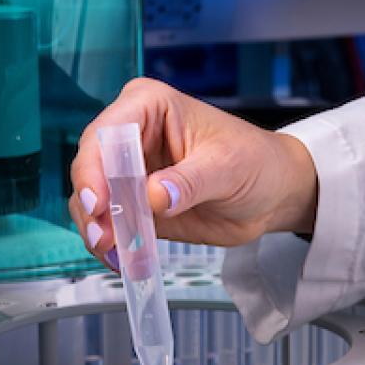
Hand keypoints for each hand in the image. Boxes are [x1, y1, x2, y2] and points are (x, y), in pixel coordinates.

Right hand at [69, 78, 318, 268]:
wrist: (274, 192)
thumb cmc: (257, 162)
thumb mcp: (229, 167)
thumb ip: (190, 182)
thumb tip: (155, 195)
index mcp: (150, 106)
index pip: (107, 133)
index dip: (95, 168)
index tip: (100, 203)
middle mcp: (131, 133)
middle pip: (90, 167)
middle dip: (93, 205)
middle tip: (104, 237)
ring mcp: (128, 170)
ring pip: (92, 199)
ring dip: (98, 228)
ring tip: (115, 252)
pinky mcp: (134, 203)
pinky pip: (109, 223)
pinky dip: (112, 243)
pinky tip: (123, 258)